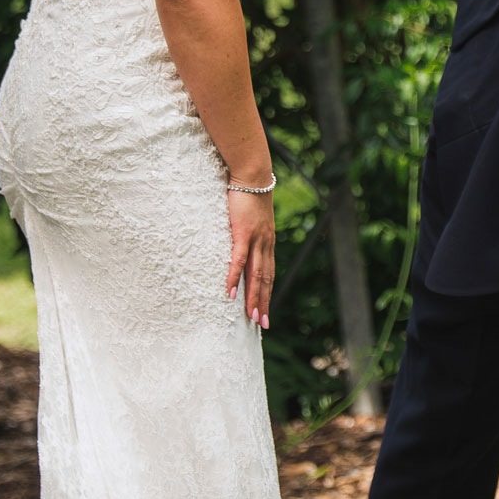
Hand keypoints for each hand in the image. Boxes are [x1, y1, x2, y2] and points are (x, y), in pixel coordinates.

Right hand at [225, 185, 275, 327]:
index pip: (269, 272)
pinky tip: (230, 294)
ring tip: (251, 318)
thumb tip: (240, 237)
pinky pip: (238, 260)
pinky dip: (234, 278)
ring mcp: (256, 239)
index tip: (266, 310)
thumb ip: (247, 229)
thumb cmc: (248, 191)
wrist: (252, 173)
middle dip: (264, 302)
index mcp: (267, 240)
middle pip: (265, 279)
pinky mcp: (243, 233)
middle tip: (262, 324)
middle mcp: (265, 243)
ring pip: (256, 275)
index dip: (268, 292)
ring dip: (253, 298)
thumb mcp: (251, 215)